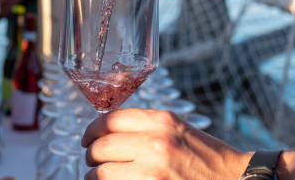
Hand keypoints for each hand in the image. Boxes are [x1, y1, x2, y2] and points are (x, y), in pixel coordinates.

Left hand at [82, 108, 250, 179]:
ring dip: (95, 177)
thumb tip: (107, 132)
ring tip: (102, 177)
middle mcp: (155, 143)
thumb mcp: (178, 128)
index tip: (88, 138)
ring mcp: (152, 172)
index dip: (92, 130)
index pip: (109, 120)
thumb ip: (145, 126)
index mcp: (162, 121)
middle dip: (91, 156)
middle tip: (93, 161)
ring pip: (100, 174)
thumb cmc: (206, 157)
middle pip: (100, 147)